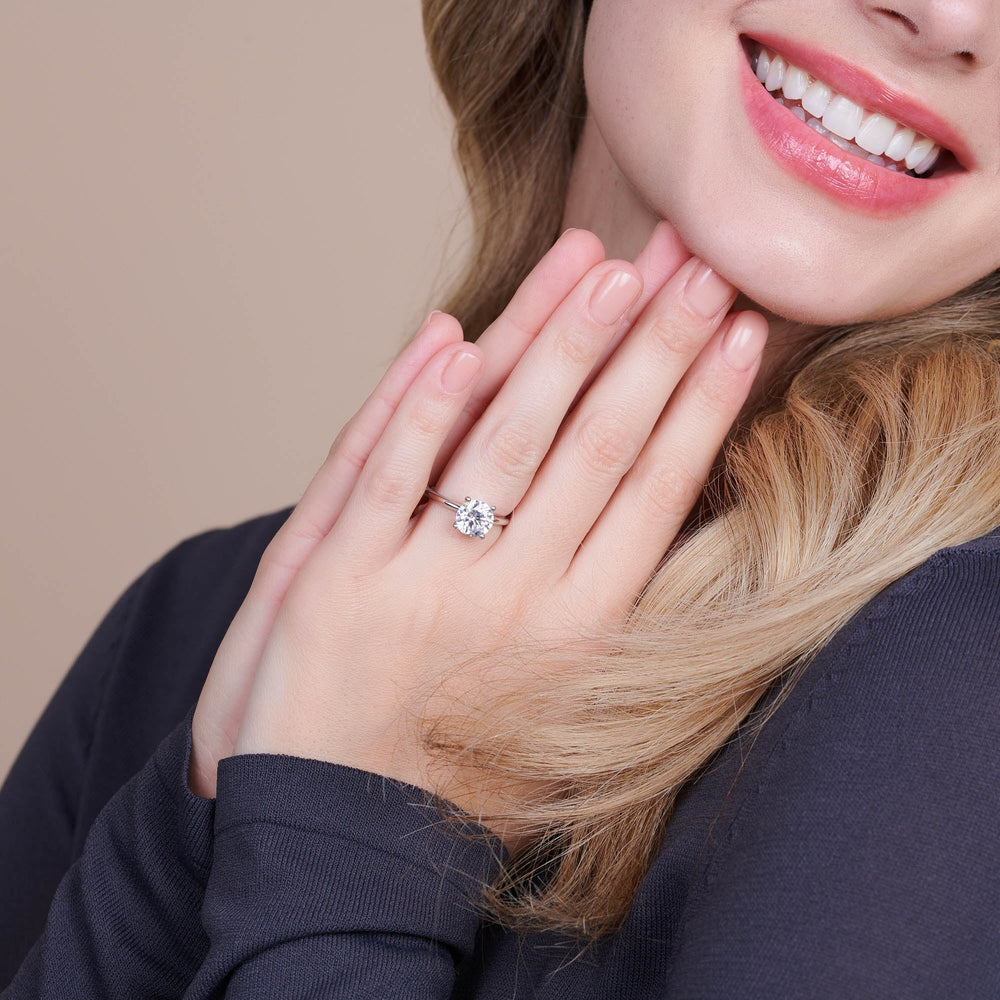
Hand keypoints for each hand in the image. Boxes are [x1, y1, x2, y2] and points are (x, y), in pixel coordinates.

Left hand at [228, 223, 767, 842]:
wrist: (335, 842)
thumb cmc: (454, 776)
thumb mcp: (552, 705)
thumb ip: (594, 612)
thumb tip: (644, 514)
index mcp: (581, 632)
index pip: (656, 490)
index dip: (701, 403)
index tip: (740, 330)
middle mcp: (517, 603)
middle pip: (598, 446)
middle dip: (652, 346)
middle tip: (698, 262)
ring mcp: (426, 586)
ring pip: (506, 440)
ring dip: (558, 347)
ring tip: (607, 268)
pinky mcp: (339, 582)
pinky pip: (389, 473)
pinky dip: (423, 405)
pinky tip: (461, 339)